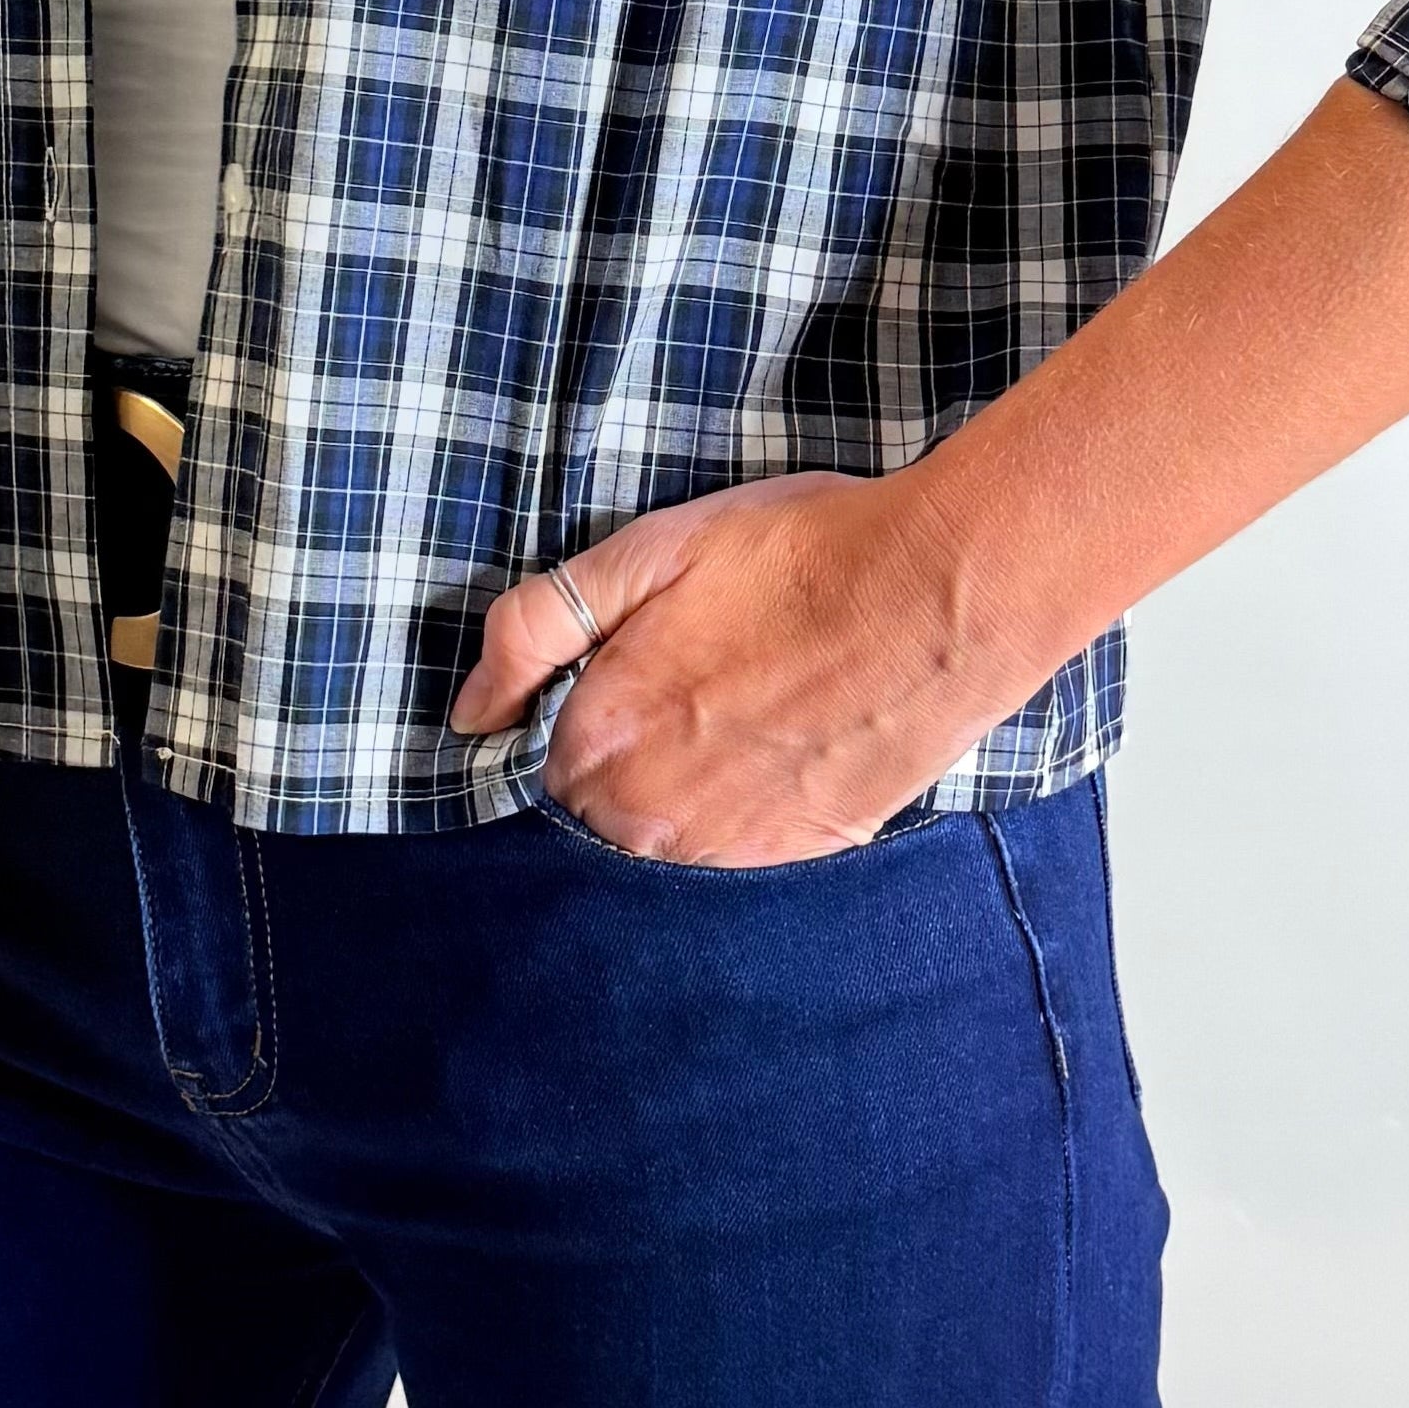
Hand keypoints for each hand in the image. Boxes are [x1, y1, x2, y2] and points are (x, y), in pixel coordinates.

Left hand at [447, 466, 1009, 866]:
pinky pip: (737, 847)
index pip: (538, 760)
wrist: (939, 594)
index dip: (576, 709)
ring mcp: (726, 847)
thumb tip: (469, 712)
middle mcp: (649, 817)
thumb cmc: (795, 556)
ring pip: (665, 833)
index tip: (629, 668)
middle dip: (628, 749)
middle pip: (598, 804)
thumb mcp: (646, 552)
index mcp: (597, 740)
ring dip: (687, 783)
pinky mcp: (799, 855)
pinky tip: (784, 742)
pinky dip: (747, 803)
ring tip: (749, 704)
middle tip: (699, 676)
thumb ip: (533, 630)